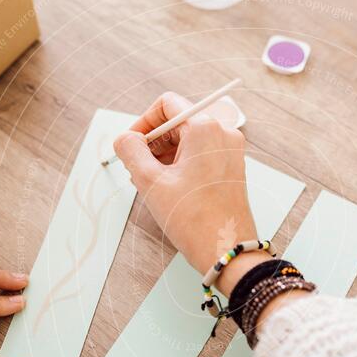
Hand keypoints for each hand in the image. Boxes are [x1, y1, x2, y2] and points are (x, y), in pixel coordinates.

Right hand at [114, 92, 262, 290]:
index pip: (167, 104)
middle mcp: (223, 133)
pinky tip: (168, 188)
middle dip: (153, 143)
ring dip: (165, 156)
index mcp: (205, 128)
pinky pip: (201, 155)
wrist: (227, 251)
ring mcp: (231, 151)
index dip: (143, 123)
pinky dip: (181, 165)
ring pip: (189, 140)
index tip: (131, 144)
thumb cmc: (194, 219)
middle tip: (137, 169)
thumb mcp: (151, 181)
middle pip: (178, 122)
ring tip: (150, 183)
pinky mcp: (232, 168)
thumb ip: (131, 151)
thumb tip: (125, 139)